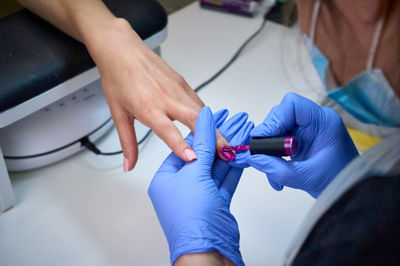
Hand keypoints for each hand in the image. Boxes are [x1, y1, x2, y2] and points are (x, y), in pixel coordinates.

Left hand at [85, 19, 228, 170]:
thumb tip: (129, 164)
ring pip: (202, 110)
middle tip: (226, 153)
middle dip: (213, 137)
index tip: (194, 158)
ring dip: (214, 128)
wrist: (121, 49)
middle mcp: (166, 97)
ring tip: (224, 144)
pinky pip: (198, 102)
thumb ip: (128, 143)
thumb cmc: (118, 78)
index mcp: (148, 107)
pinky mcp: (183, 82)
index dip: (182, 146)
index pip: (169, 131)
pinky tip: (210, 125)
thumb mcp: (118, 113)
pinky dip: (207, 116)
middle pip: (196, 119)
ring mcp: (177, 88)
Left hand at [148, 107, 252, 264]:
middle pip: (203, 154)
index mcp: (166, 178)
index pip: (184, 146)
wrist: (207, 252)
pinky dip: (235, 165)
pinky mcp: (216, 202)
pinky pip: (225, 178)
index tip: (215, 116)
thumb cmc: (191, 220)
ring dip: (230, 149)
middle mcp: (182, 186)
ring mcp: (200, 195)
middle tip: (234, 120)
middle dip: (220, 137)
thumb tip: (204, 120)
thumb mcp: (194, 175)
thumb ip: (202, 145)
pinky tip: (243, 152)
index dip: (201, 129)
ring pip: (217, 166)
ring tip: (243, 130)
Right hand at [246, 93, 358, 197]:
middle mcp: (315, 120)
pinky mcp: (302, 139)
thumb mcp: (305, 177)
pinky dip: (275, 156)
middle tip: (264, 157)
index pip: (292, 105)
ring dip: (270, 150)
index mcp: (323, 122)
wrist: (351, 192)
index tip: (263, 138)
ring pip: (278, 128)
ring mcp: (308, 129)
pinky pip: (281, 140)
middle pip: (281, 115)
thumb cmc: (336, 181)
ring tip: (272, 172)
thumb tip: (252, 158)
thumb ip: (276, 169)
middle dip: (269, 137)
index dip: (274, 119)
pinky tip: (277, 174)